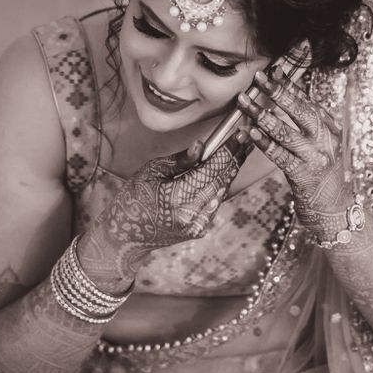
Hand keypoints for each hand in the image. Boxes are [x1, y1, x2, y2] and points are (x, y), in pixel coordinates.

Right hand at [78, 131, 250, 290]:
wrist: (125, 237)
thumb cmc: (132, 200)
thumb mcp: (150, 172)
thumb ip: (179, 161)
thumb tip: (202, 145)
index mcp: (176, 198)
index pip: (211, 170)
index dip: (227, 151)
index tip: (239, 135)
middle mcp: (191, 214)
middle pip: (222, 180)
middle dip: (235, 158)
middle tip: (246, 139)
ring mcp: (197, 225)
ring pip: (222, 192)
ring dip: (231, 171)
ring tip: (240, 151)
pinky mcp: (199, 230)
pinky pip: (215, 203)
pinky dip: (221, 186)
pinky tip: (226, 171)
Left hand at [237, 68, 349, 237]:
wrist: (336, 211)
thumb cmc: (324, 177)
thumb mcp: (323, 146)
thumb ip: (310, 124)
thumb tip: (289, 97)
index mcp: (330, 129)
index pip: (308, 102)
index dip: (290, 85)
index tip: (274, 70)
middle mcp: (326, 140)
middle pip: (300, 111)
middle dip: (278, 93)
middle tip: (258, 79)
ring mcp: (316, 158)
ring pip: (286, 131)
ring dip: (262, 115)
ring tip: (245, 103)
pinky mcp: (304, 176)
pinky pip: (280, 156)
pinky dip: (264, 142)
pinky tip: (250, 132)